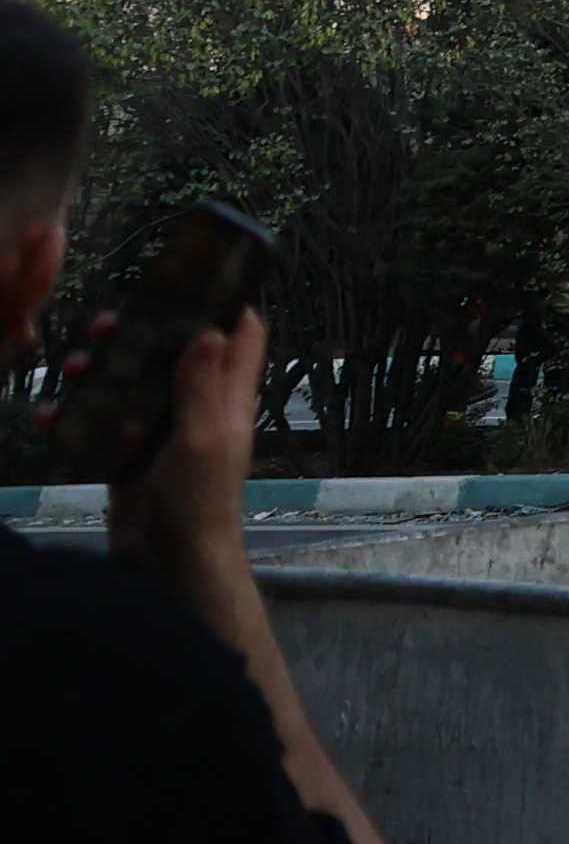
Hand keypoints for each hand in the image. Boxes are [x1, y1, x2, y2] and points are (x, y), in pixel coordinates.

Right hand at [100, 302, 267, 578]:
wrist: (171, 563)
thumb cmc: (198, 499)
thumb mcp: (203, 437)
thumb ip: (203, 385)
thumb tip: (211, 328)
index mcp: (228, 398)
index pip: (242, 338)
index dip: (227, 306)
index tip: (192, 280)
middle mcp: (199, 408)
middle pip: (176, 355)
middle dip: (144, 334)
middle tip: (105, 323)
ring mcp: (162, 432)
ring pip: (134, 385)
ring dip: (104, 371)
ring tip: (73, 363)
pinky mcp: (130, 456)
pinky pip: (104, 426)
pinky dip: (79, 417)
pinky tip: (51, 413)